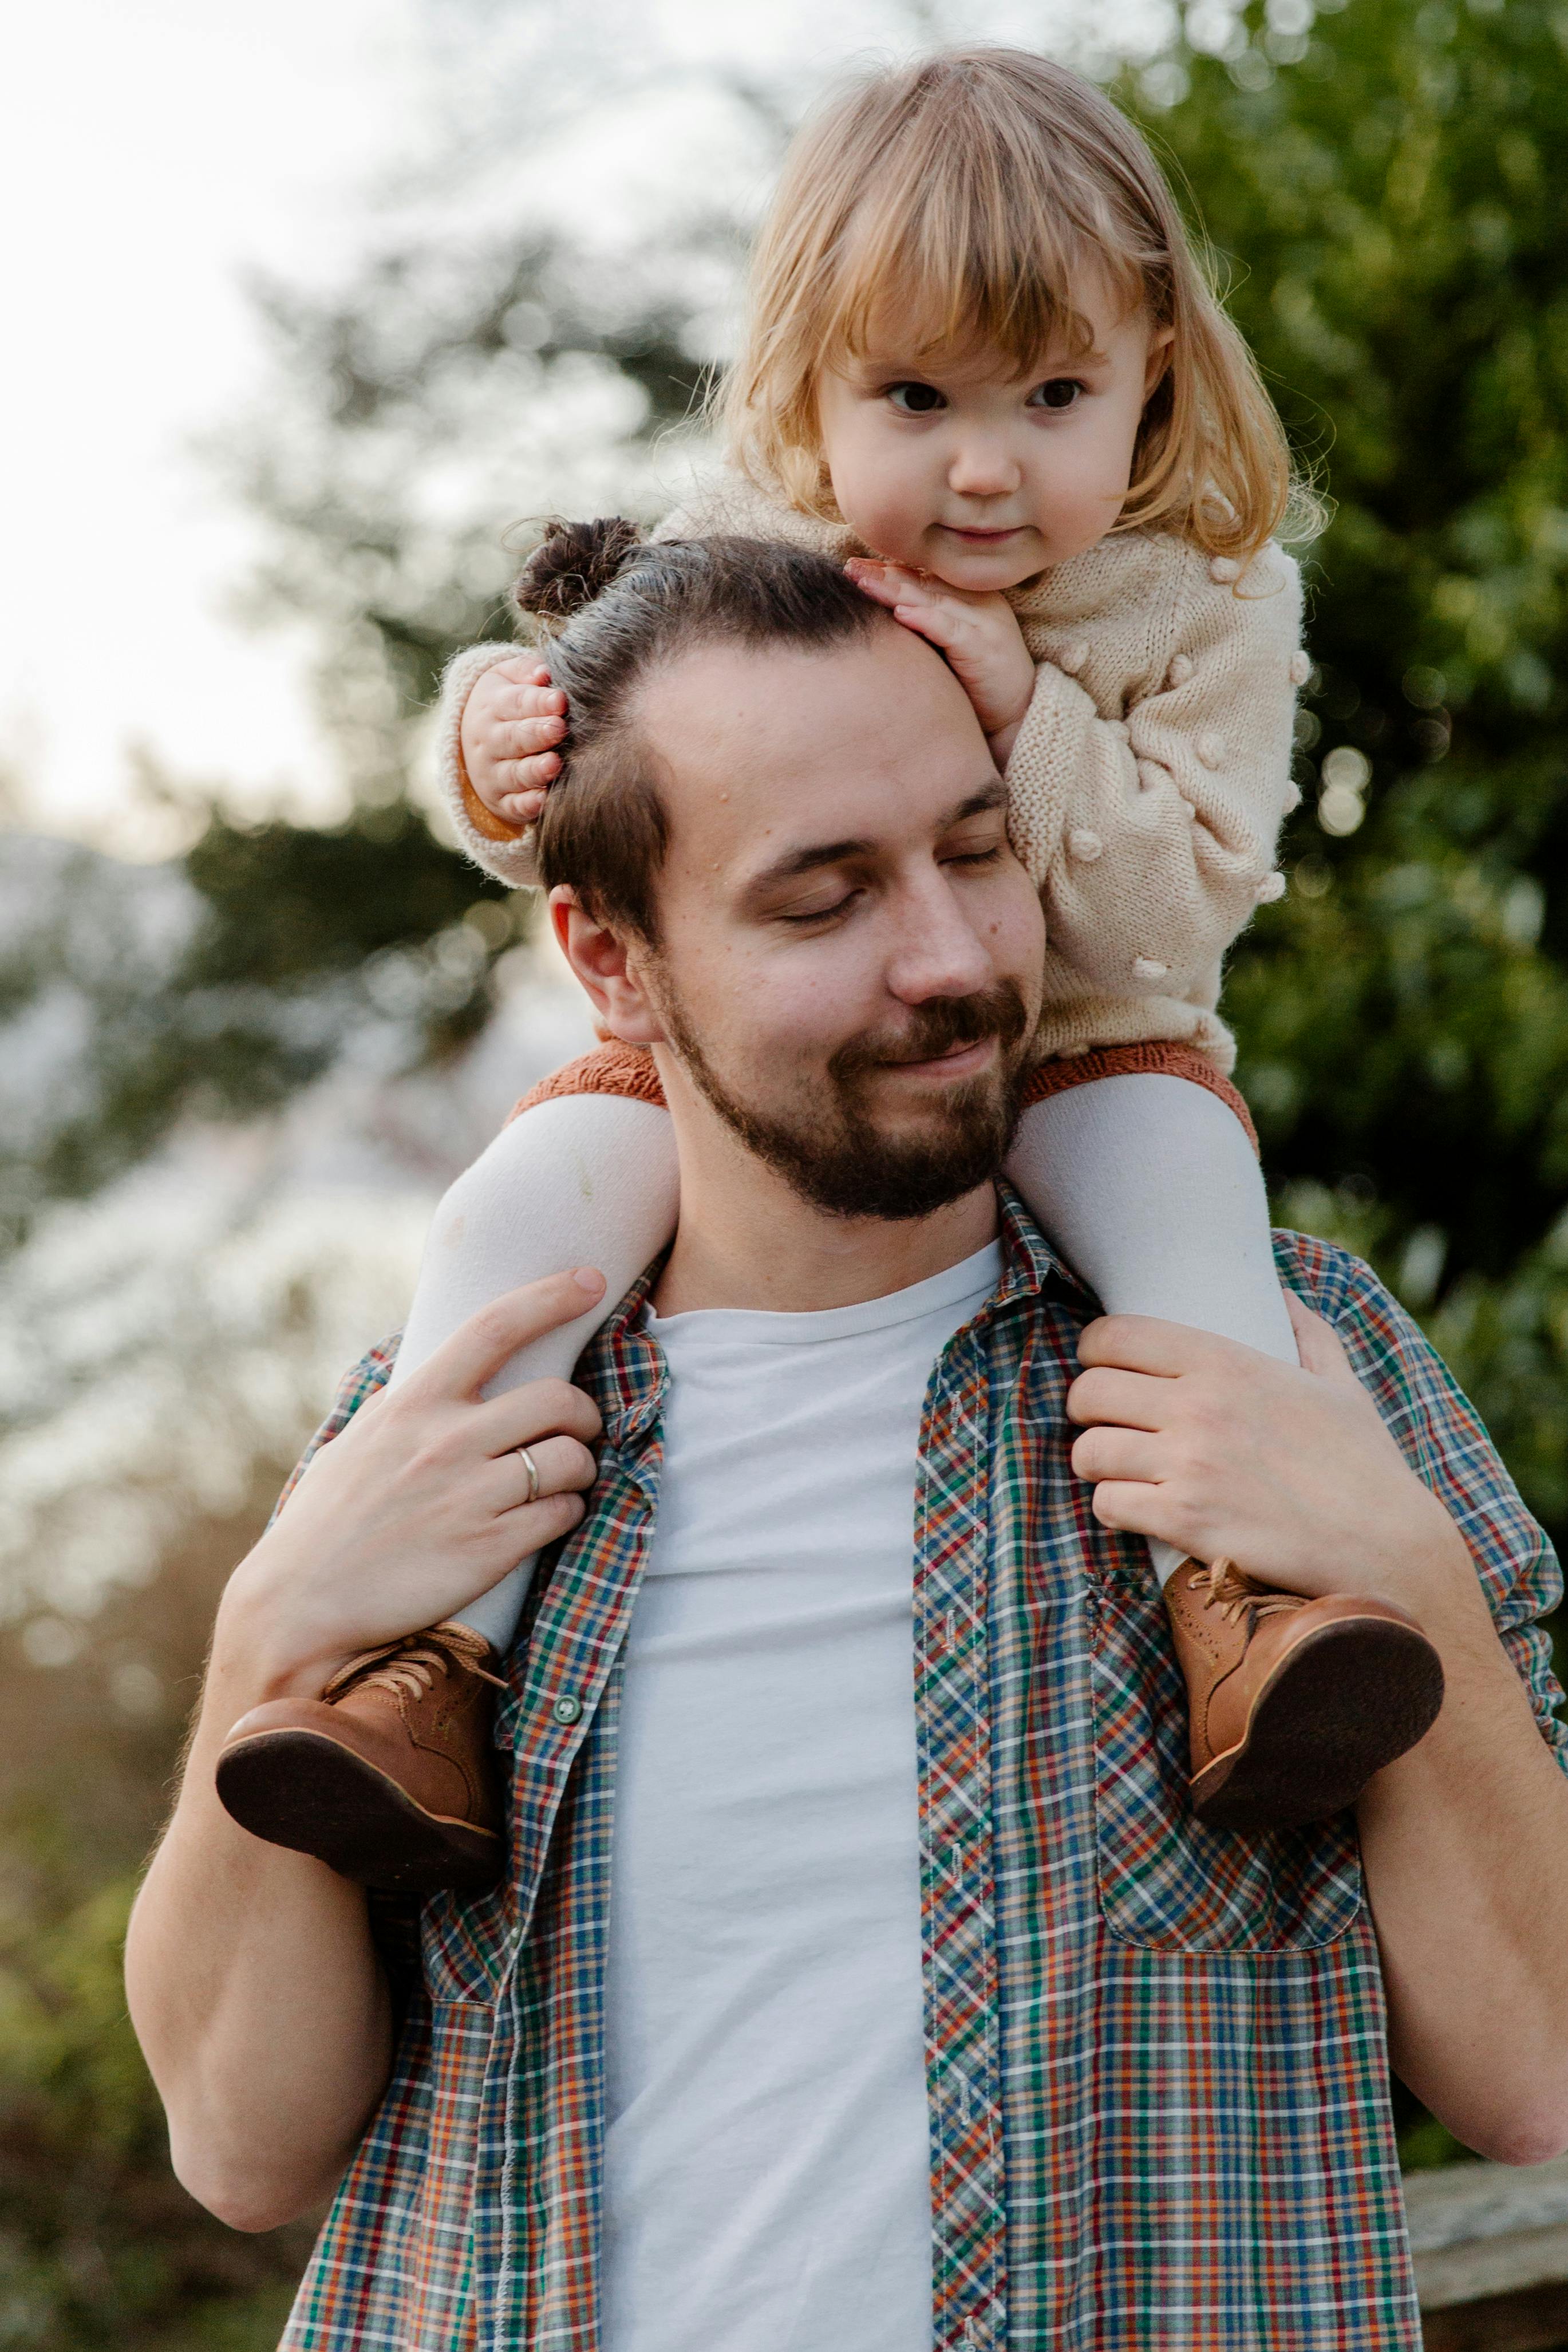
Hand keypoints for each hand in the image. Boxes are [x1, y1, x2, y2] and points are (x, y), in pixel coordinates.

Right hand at [222, 1269, 606, 1697]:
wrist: (301, 1606)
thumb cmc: (324, 1523)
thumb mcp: (354, 1444)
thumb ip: (399, 1407)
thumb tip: (423, 1367)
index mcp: (414, 1405)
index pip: (494, 1327)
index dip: (551, 1297)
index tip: (591, 1280)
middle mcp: (447, 1441)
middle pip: (557, 1398)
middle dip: (583, 1412)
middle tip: (576, 1428)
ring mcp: (471, 1496)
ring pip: (571, 1459)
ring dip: (582, 1466)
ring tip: (566, 1478)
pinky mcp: (490, 1550)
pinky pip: (563, 1513)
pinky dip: (569, 1511)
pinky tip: (549, 1517)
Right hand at [460, 658, 567, 827]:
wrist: (471, 740)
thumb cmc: (507, 703)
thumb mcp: (507, 678)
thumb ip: (525, 671)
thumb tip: (544, 672)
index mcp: (492, 707)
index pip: (515, 703)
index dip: (537, 703)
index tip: (560, 700)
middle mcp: (488, 742)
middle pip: (512, 738)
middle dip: (536, 734)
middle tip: (559, 729)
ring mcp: (492, 774)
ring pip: (513, 774)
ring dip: (534, 771)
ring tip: (554, 764)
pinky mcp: (501, 801)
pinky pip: (514, 805)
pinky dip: (528, 805)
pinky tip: (545, 800)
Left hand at [844, 559, 1035, 760]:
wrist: (1018, 714)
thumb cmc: (977, 682)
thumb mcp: (949, 645)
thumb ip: (925, 624)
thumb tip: (881, 612)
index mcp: (971, 596)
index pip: (924, 576)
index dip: (889, 570)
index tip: (855, 566)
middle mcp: (980, 602)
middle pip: (924, 582)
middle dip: (885, 574)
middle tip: (849, 568)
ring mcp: (985, 622)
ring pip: (933, 599)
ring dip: (895, 591)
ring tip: (862, 583)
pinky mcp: (985, 647)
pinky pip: (950, 629)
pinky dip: (925, 620)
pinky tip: (899, 614)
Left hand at [1064, 1295, 1474, 1614]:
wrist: (1386, 1547)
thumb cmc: (1365, 1467)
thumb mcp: (1341, 1388)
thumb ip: (1309, 1336)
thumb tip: (1287, 1296)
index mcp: (1227, 1363)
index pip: (1116, 1335)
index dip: (1093, 1351)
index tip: (1099, 1368)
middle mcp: (1199, 1406)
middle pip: (1089, 1392)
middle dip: (1086, 1410)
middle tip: (1105, 1426)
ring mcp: (1189, 1465)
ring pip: (1089, 1452)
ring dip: (1095, 1464)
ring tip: (1116, 1471)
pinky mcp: (1184, 1520)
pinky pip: (1107, 1504)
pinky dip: (1112, 1508)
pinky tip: (1133, 1510)